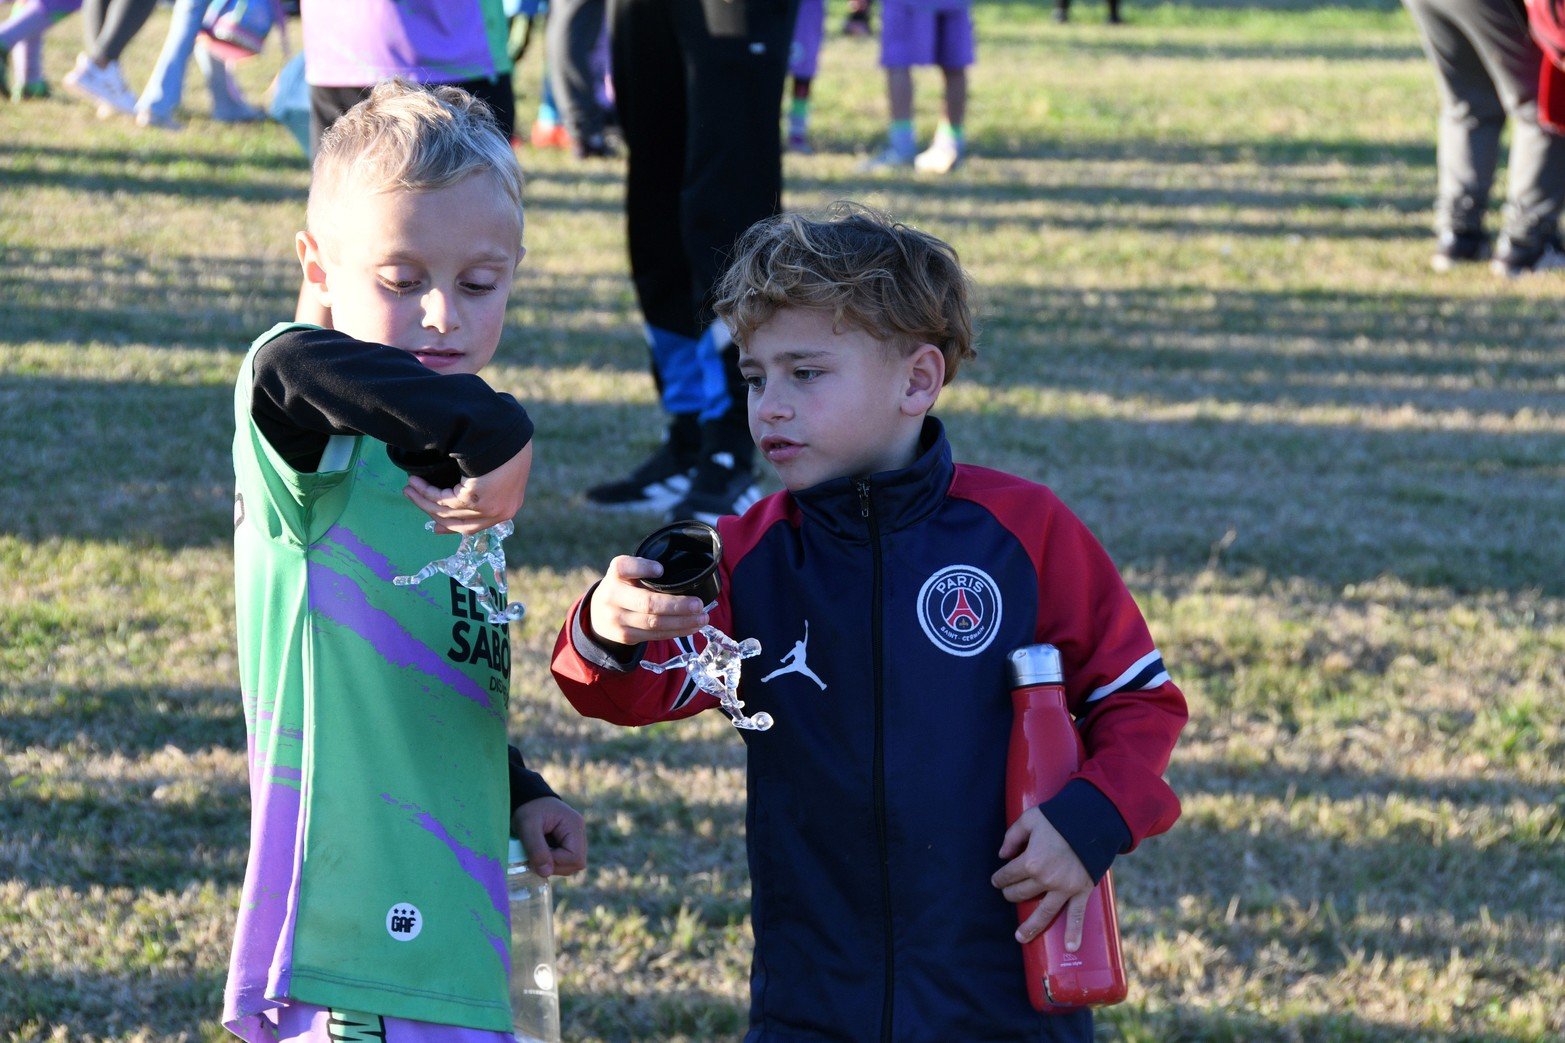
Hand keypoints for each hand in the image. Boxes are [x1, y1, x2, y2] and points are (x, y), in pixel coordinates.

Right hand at [404, 441, 532, 534]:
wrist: (509, 433)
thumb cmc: (506, 443)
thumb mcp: (499, 468)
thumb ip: (485, 485)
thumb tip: (464, 487)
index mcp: (508, 506)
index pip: (477, 525)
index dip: (453, 526)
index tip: (436, 526)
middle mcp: (500, 513)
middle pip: (460, 524)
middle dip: (432, 512)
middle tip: (413, 498)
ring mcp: (489, 510)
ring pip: (447, 512)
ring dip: (423, 501)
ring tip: (408, 489)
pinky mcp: (475, 501)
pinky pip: (443, 500)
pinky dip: (426, 492)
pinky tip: (415, 483)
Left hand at [511, 795, 586, 877]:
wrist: (527, 797)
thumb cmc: (527, 809)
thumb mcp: (527, 827)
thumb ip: (536, 849)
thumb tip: (546, 872)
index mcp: (574, 825)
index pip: (575, 858)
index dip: (556, 862)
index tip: (537, 856)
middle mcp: (580, 831)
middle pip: (577, 863)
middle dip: (556, 865)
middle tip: (537, 857)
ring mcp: (576, 836)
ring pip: (572, 863)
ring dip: (554, 864)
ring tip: (539, 853)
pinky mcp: (569, 841)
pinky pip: (566, 859)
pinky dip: (554, 860)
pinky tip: (542, 852)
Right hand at [587, 555, 708, 645]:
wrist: (598, 613)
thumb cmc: (623, 586)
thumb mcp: (628, 571)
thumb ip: (645, 569)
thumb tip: (681, 576)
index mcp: (615, 573)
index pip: (624, 567)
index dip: (644, 568)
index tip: (661, 569)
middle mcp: (612, 596)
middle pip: (647, 603)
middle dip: (677, 605)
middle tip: (699, 604)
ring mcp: (617, 619)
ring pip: (654, 624)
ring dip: (683, 622)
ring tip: (702, 618)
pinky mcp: (626, 636)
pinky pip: (655, 635)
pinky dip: (677, 631)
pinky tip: (692, 627)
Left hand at [992, 806, 1094, 950]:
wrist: (1093, 821)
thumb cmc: (1059, 817)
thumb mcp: (1029, 819)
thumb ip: (1012, 836)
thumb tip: (1002, 855)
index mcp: (1030, 861)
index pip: (1008, 875)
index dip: (999, 878)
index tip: (997, 880)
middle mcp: (1045, 879)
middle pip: (1021, 893)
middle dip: (1011, 893)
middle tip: (1009, 892)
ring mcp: (1064, 888)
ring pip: (1043, 912)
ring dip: (1030, 926)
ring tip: (1020, 937)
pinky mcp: (1081, 891)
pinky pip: (1076, 915)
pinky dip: (1074, 932)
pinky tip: (1070, 947)